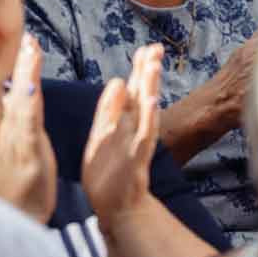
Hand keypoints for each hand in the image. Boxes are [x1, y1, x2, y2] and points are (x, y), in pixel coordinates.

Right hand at [0, 34, 59, 224]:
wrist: (14, 221)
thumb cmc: (17, 187)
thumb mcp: (22, 152)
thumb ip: (23, 127)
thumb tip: (23, 103)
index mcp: (16, 130)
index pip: (21, 93)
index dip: (24, 67)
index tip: (30, 39)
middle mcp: (13, 133)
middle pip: (19, 92)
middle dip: (24, 64)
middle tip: (30, 36)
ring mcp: (17, 145)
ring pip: (23, 106)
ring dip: (27, 76)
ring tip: (32, 50)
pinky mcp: (26, 160)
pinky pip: (27, 131)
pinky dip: (29, 110)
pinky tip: (32, 90)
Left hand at [83, 43, 164, 222]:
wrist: (118, 209)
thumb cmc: (108, 175)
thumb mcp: (102, 136)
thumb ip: (110, 110)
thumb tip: (118, 80)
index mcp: (122, 123)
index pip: (133, 89)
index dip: (139, 69)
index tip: (146, 48)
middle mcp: (133, 129)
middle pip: (142, 94)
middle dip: (147, 70)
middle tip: (155, 47)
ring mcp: (136, 143)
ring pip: (145, 110)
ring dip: (150, 87)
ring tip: (154, 65)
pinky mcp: (135, 159)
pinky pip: (143, 136)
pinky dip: (148, 119)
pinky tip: (152, 102)